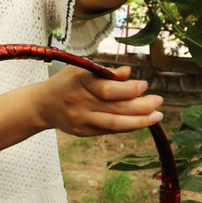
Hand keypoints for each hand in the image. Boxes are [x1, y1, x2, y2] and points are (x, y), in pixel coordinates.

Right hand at [40, 66, 162, 136]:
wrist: (42, 105)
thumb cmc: (67, 82)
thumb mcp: (82, 69)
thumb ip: (105, 72)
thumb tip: (129, 73)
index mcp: (79, 82)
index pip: (108, 89)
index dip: (129, 89)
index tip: (145, 85)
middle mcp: (80, 102)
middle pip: (115, 108)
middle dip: (141, 106)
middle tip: (158, 101)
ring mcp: (81, 120)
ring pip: (115, 124)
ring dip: (139, 121)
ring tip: (157, 116)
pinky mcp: (83, 132)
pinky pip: (109, 130)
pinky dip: (127, 126)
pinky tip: (141, 121)